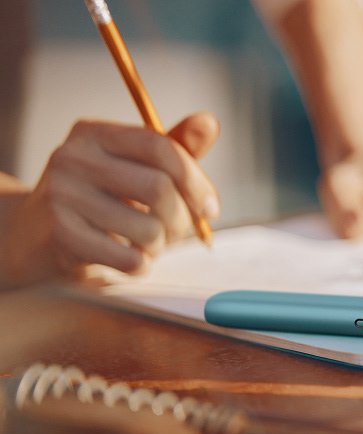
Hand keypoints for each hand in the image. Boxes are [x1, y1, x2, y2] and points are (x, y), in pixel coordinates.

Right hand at [4, 112, 219, 284]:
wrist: (34, 236)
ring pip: (148, 229)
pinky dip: (141, 266)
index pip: (159, 146)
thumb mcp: (134, 168)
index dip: (195, 181)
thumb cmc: (99, 200)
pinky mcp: (61, 235)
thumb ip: (174, 149)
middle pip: (159, 188)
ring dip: (160, 246)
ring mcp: (63, 195)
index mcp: (94, 133)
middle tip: (179, 233)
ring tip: (148, 245)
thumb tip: (210, 122)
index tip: (210, 209)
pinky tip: (131, 260)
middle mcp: (73, 157)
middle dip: (182, 220)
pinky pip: (128, 259)